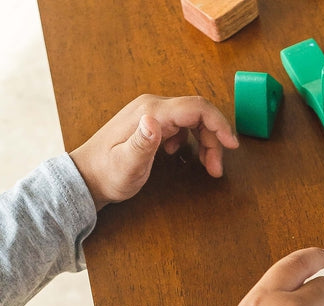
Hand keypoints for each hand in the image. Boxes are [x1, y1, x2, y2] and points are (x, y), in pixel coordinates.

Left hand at [69, 94, 238, 209]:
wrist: (87, 176)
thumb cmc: (107, 174)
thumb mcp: (126, 164)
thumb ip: (142, 143)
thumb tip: (154, 121)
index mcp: (151, 112)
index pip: (196, 108)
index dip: (219, 124)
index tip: (232, 145)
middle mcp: (152, 106)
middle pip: (197, 114)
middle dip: (214, 139)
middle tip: (216, 169)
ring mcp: (152, 113)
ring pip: (192, 120)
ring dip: (206, 141)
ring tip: (209, 167)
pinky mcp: (151, 123)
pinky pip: (182, 124)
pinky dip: (193, 140)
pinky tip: (183, 155)